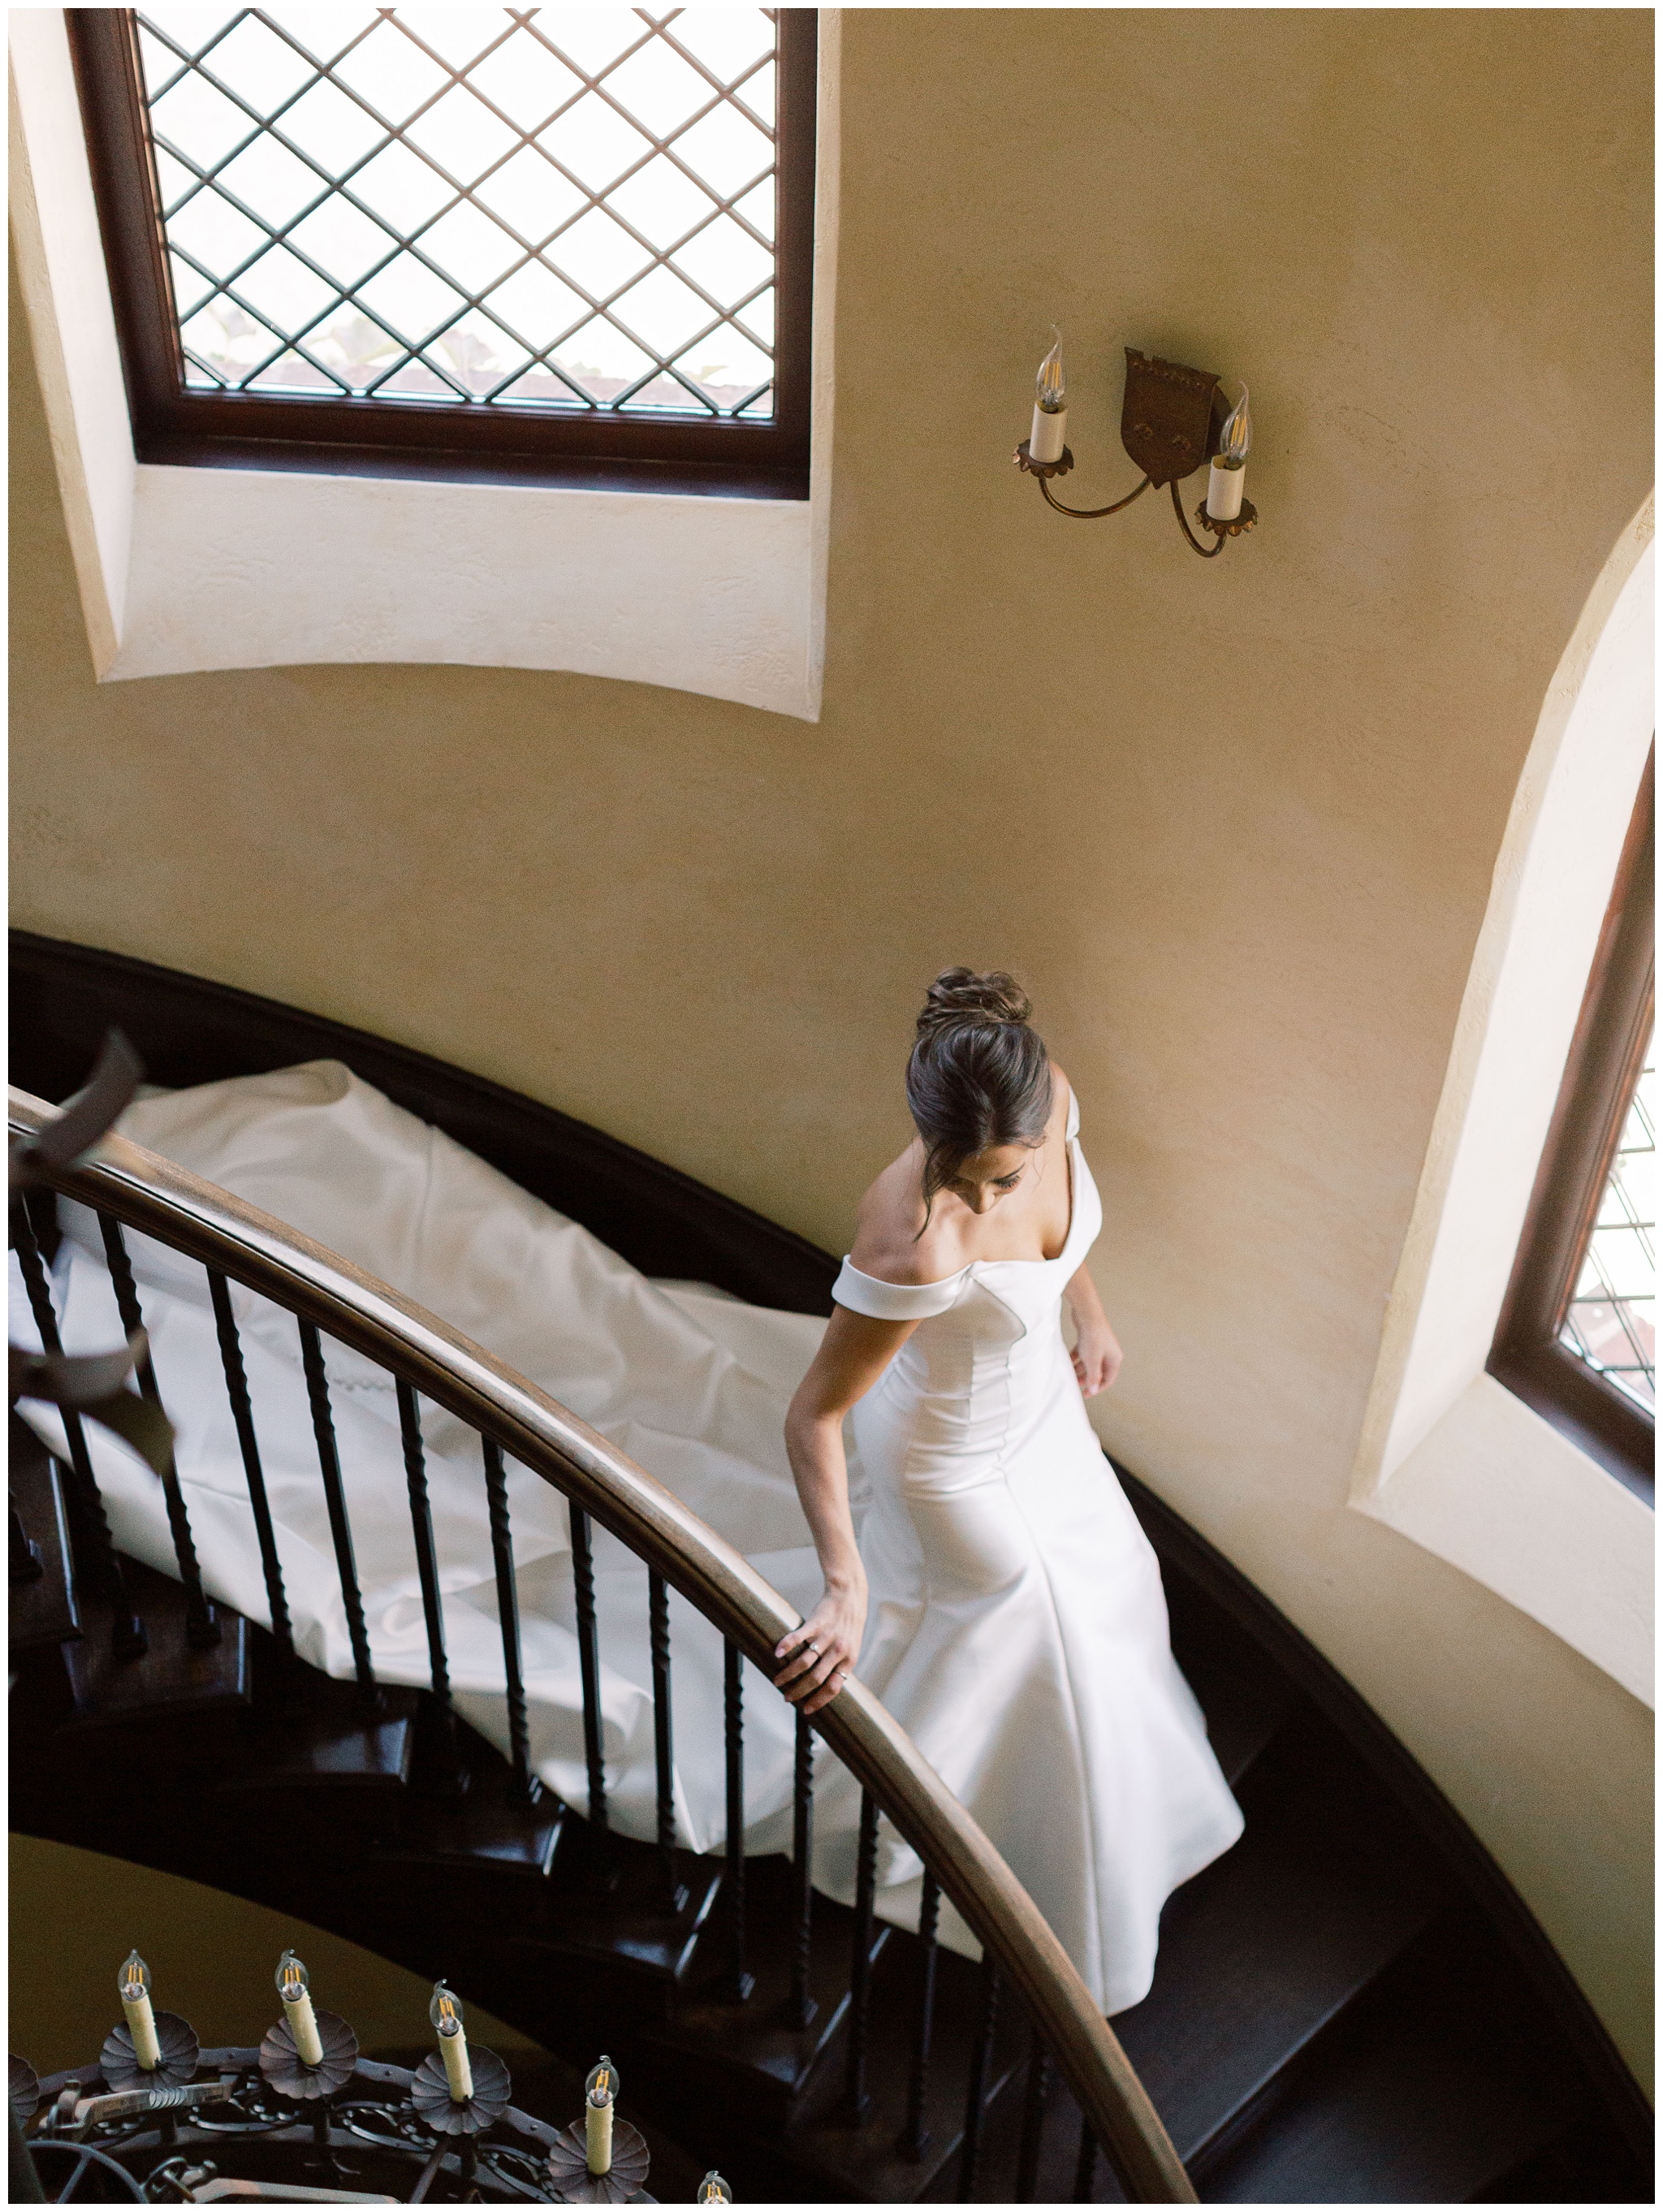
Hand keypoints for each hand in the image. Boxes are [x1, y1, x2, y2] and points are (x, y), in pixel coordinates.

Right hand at [773, 1579, 866, 1715]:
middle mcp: (838, 1650)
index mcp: (849, 1660)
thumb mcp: (851, 1649)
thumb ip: (840, 1667)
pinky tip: (776, 1653)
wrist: (850, 1597)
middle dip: (799, 1691)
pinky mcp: (816, 1622)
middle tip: (786, 1697)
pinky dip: (786, 1646)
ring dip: (788, 1674)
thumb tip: (825, 1690)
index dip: (818, 1701)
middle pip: (815, 1678)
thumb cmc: (849, 1627)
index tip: (805, 1710)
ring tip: (777, 1681)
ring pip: (805, 1661)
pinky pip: (799, 1637)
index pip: (833, 1688)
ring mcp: (827, 1636)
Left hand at [1071, 1313, 1122, 1397]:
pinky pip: (1083, 1352)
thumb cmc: (1094, 1337)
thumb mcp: (1093, 1361)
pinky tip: (1068, 1361)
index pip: (1108, 1379)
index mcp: (1115, 1359)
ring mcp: (1099, 1345)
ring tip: (1070, 1373)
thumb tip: (1094, 1389)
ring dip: (1080, 1368)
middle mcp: (1109, 1352)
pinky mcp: (1090, 1339)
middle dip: (1087, 1378)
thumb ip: (1093, 1377)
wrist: (1087, 1314)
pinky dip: (1077, 1358)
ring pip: (1089, 1362)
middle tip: (1076, 1384)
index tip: (1086, 1394)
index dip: (1097, 1388)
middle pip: (1098, 1371)